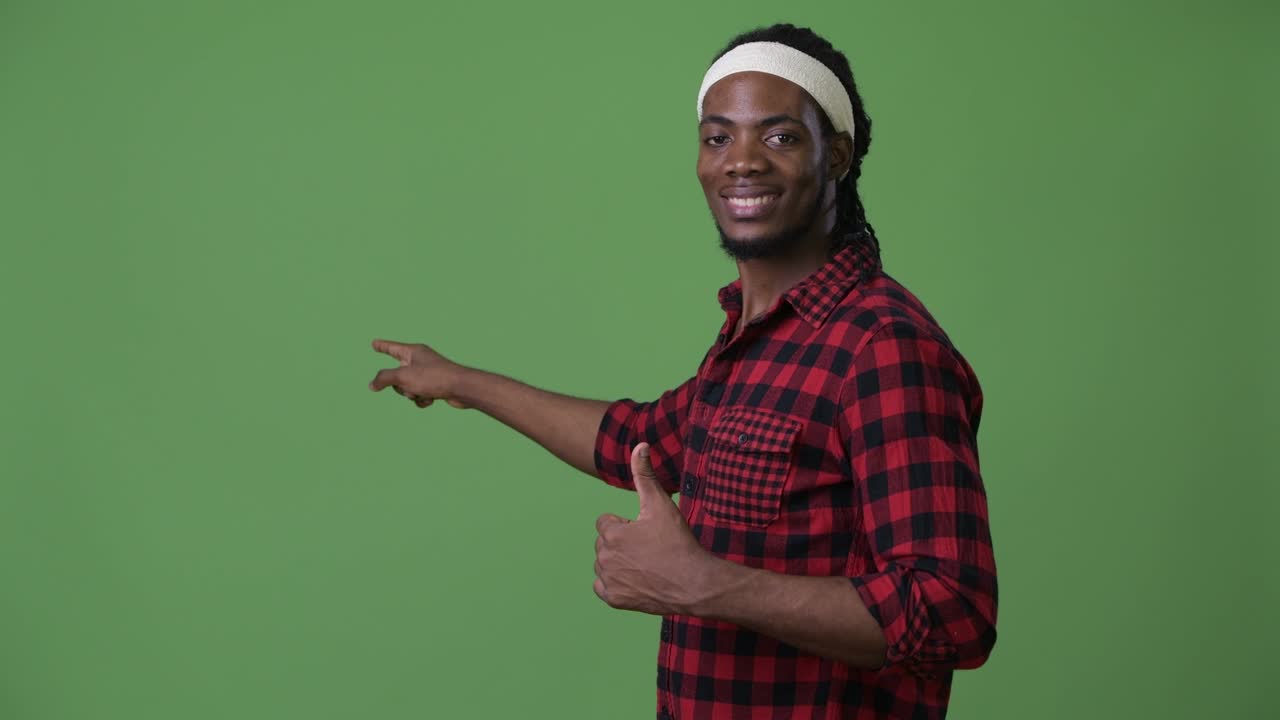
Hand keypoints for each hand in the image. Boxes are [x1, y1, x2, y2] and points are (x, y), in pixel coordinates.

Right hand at [368, 338, 469, 408]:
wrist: (461, 388)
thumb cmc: (434, 377)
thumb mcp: (403, 376)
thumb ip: (383, 379)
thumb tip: (372, 385)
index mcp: (413, 351)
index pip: (391, 347)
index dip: (382, 346)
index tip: (374, 343)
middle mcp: (421, 360)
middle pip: (396, 375)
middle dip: (400, 385)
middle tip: (411, 385)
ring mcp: (428, 373)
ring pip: (407, 387)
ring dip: (412, 394)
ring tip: (424, 392)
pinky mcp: (435, 385)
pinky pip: (419, 395)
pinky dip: (422, 399)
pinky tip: (432, 399)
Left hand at [593, 443, 713, 614]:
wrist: (694, 583)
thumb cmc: (678, 542)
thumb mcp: (661, 504)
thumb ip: (645, 474)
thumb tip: (640, 445)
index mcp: (611, 533)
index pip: (605, 522)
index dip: (627, 525)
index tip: (646, 532)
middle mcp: (604, 557)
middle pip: (604, 543)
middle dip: (621, 543)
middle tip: (649, 549)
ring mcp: (608, 581)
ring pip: (604, 564)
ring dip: (618, 562)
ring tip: (646, 564)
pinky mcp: (614, 600)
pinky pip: (603, 587)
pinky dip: (615, 584)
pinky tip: (635, 580)